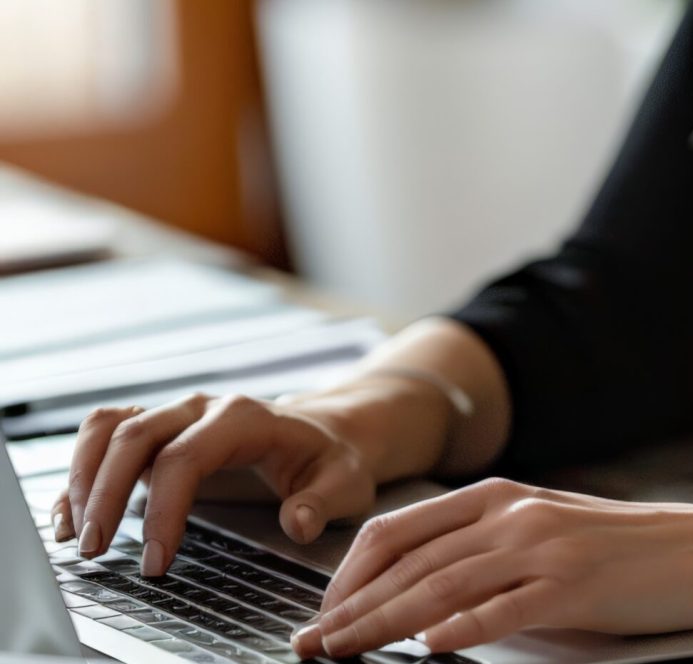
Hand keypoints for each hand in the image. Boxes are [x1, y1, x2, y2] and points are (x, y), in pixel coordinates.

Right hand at [51, 376, 451, 575]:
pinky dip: (84, 466)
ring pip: (111, 427)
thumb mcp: (344, 483)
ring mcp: (179, 414)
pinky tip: (72, 509)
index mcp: (246, 418)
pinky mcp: (163, 429)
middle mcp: (204, 408)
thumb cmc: (333, 460)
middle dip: (107, 494)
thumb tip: (297, 521)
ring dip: (84, 475)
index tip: (156, 560)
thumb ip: (322, 503)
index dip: (164, 509)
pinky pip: (108, 435)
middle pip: (136, 437)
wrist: (328, 434)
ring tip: (72, 532)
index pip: (186, 456)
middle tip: (96, 550)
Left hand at [292, 477, 692, 658]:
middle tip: (311, 641)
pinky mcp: (572, 588)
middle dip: (350, 606)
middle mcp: (511, 516)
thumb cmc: (628, 547)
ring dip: (381, 625)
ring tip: (341, 652)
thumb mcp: (548, 529)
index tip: (327, 607)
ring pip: (440, 588)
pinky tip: (427, 650)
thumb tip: (426, 594)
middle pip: (408, 563)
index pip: (400, 530)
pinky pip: (502, 611)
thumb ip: (488, 548)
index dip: (352, 572)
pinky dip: (459, 631)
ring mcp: (541, 549)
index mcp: (499, 497)